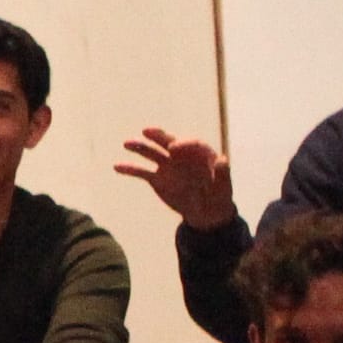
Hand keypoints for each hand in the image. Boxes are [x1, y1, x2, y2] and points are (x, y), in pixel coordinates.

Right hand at [115, 128, 237, 230]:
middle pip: (169, 141)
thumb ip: (224, 174)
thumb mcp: (224, 187)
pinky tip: (117, 166)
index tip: (174, 147)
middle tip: (147, 131)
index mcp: (200, 154)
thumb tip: (223, 160)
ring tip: (127, 143)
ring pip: (152, 153)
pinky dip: (130, 168)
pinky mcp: (157, 178)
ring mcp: (167, 166)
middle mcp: (181, 155)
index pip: (191, 143)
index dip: (183, 143)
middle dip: (158, 136)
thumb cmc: (219, 196)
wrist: (206, 211)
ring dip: (139, 146)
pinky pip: (142, 171)